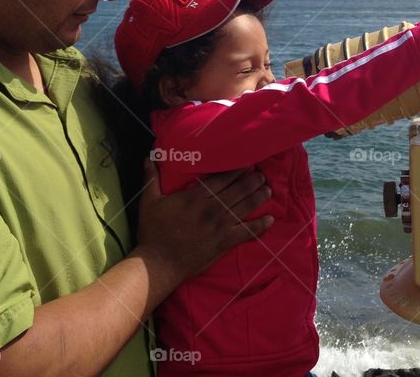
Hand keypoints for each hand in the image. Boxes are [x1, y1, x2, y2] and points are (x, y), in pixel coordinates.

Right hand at [135, 160, 272, 281]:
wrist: (159, 263)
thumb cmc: (153, 231)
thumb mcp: (149, 201)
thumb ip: (151, 178)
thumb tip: (149, 157)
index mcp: (197, 196)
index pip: (223, 178)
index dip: (237, 169)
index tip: (247, 162)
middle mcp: (213, 208)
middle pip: (239, 190)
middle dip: (252, 180)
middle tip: (262, 174)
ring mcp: (221, 225)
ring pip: (246, 207)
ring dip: (259, 197)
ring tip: (268, 190)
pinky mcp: (225, 242)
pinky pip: (247, 232)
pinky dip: (260, 226)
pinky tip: (270, 220)